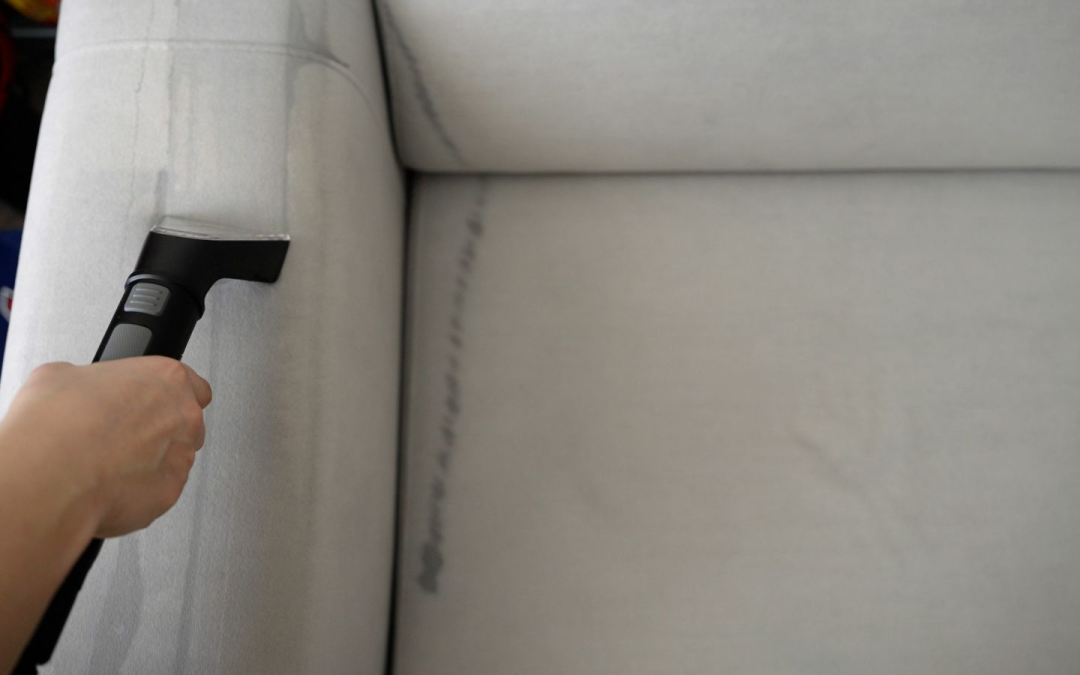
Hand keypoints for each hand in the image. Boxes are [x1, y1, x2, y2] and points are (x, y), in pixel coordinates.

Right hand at [1, 358, 211, 537]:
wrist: (52, 475)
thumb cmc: (59, 425)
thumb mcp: (60, 376)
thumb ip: (88, 381)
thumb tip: (77, 389)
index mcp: (167, 378)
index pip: (192, 384)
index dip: (169, 396)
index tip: (153, 402)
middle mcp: (184, 416)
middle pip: (186, 423)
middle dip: (160, 430)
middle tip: (122, 435)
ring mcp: (182, 456)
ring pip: (176, 458)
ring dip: (151, 461)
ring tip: (109, 463)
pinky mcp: (171, 492)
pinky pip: (161, 489)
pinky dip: (140, 490)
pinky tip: (109, 485)